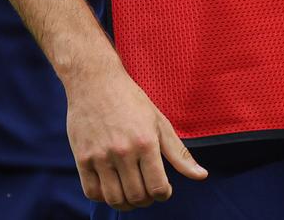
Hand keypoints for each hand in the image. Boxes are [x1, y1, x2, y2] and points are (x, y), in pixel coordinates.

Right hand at [64, 59, 206, 210]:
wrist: (95, 81)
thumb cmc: (130, 100)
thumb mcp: (160, 122)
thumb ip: (179, 153)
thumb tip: (201, 176)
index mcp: (146, 142)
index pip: (158, 188)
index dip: (164, 195)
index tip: (163, 190)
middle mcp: (123, 151)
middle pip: (137, 196)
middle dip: (146, 200)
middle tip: (147, 191)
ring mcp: (100, 156)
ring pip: (114, 198)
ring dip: (126, 203)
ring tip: (131, 193)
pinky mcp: (82, 158)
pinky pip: (92, 192)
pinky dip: (103, 197)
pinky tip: (111, 187)